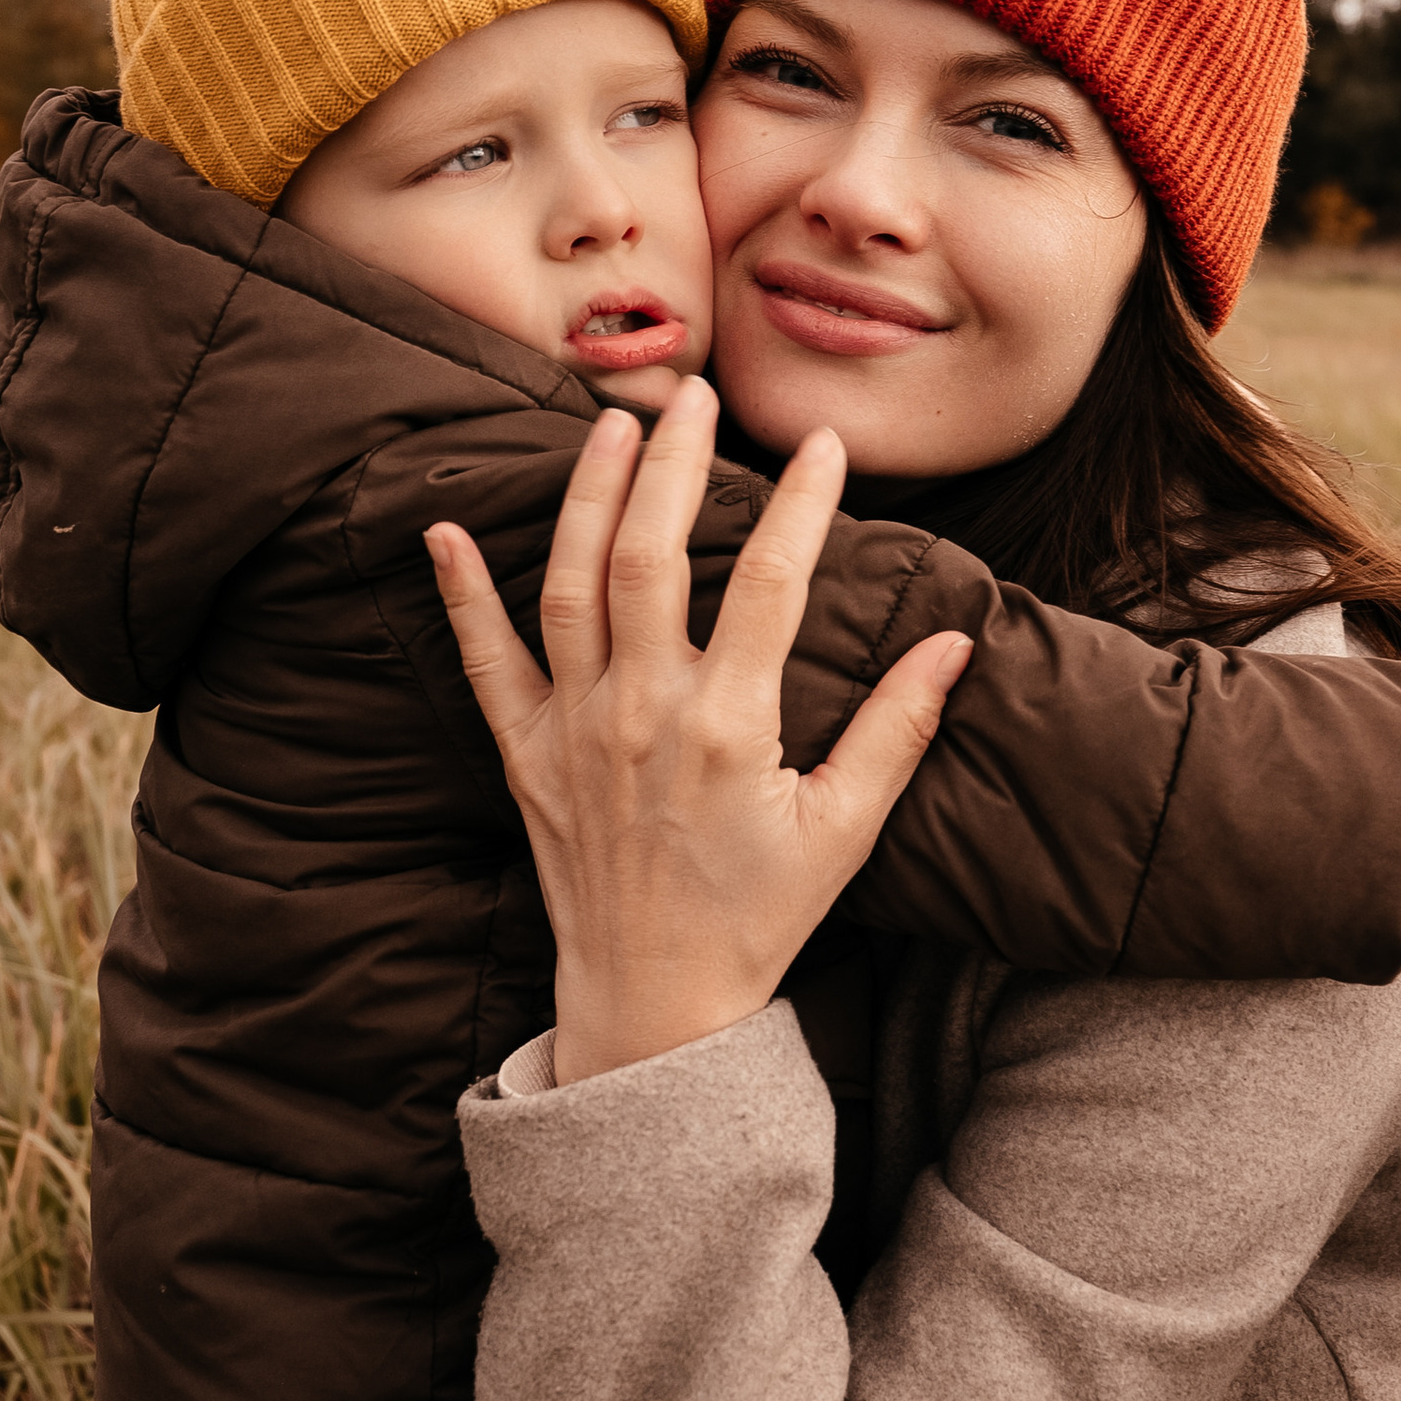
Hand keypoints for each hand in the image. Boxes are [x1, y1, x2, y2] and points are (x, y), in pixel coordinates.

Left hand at [425, 382, 970, 1079]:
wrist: (653, 1005)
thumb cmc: (757, 919)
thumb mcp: (844, 832)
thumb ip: (897, 731)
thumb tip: (956, 643)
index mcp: (729, 728)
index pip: (775, 584)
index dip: (805, 505)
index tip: (826, 446)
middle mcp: (644, 714)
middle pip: (652, 556)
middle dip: (676, 465)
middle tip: (697, 395)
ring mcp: (576, 731)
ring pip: (570, 584)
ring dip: (587, 495)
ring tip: (611, 423)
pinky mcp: (526, 756)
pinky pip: (486, 663)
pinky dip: (460, 596)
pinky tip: (444, 530)